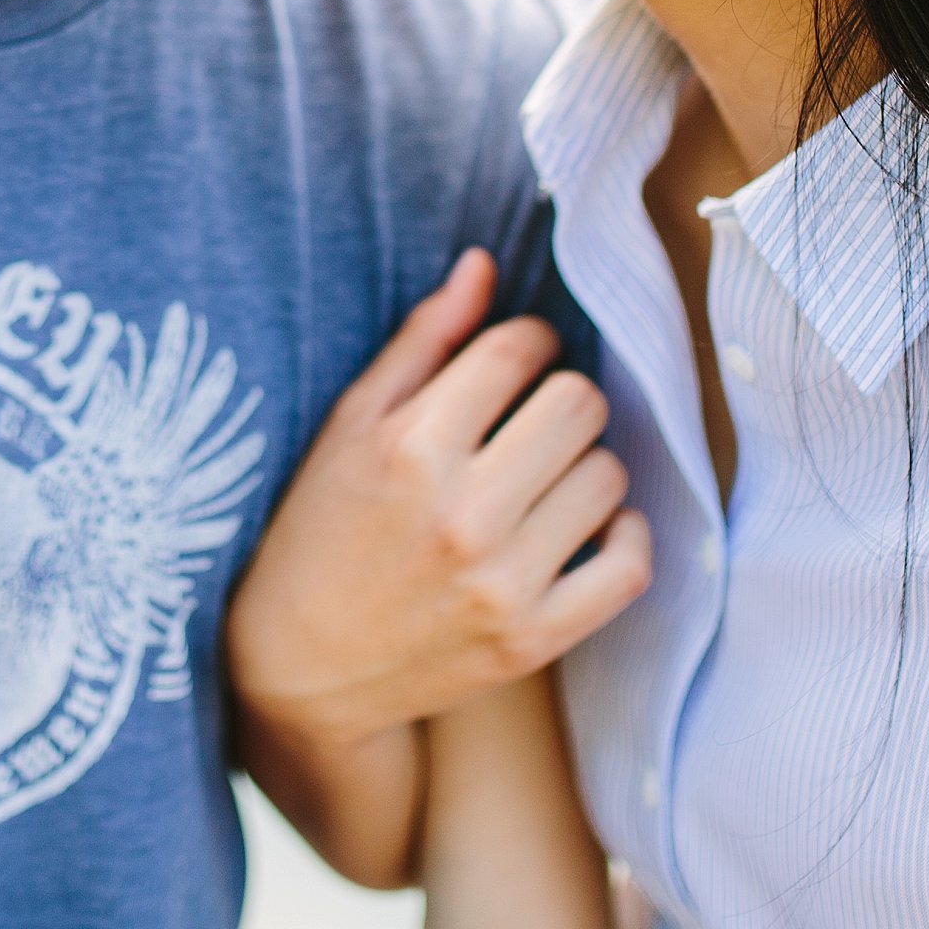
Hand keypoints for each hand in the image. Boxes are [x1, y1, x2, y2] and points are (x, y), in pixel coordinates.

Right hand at [228, 252, 651, 753]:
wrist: (300, 666)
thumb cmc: (320, 528)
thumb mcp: (351, 424)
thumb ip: (423, 341)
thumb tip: (484, 263)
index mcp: (412, 448)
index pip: (519, 349)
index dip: (528, 342)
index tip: (516, 361)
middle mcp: (463, 514)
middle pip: (579, 404)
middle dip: (560, 399)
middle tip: (530, 422)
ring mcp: (503, 583)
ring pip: (609, 476)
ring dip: (584, 466)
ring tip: (543, 480)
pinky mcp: (532, 639)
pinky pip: (629, 567)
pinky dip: (622, 537)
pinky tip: (587, 527)